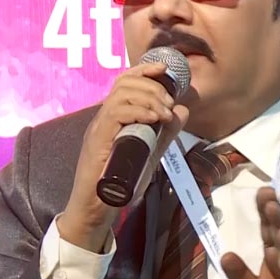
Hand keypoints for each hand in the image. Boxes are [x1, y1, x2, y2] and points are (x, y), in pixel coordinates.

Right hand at [58, 61, 188, 252]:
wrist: (96, 209)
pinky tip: (153, 119)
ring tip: (164, 113)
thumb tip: (183, 110)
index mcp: (114, 117)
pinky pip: (115, 114)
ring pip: (120, 95)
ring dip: (148, 98)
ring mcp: (99, 129)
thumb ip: (165, 133)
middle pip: (123, 84)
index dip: (143, 70)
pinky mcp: (98, 141)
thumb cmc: (120, 183)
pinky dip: (138, 112)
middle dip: (152, 87)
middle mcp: (104, 118)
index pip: (124, 82)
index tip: (164, 69)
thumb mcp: (150, 152)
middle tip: (169, 104)